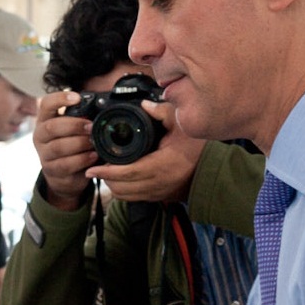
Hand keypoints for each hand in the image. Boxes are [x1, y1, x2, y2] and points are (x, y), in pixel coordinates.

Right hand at [31, 92, 97, 208]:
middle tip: (91, 127)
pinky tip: (93, 156)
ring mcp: (44, 155)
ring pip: (58, 147)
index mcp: (45, 120)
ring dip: (79, 144)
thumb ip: (81, 118)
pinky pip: (66, 164)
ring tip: (94, 143)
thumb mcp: (72, 129)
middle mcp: (40, 136)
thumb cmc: (71, 144)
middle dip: (74, 125)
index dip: (60, 99)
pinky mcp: (52, 171)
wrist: (63, 174)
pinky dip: (82, 159)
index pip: (46, 104)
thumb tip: (103, 106)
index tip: (77, 98)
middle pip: (52, 127)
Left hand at [88, 101, 204, 203]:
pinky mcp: (158, 198)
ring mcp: (157, 193)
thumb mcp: (182, 125)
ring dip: (112, 186)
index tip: (93, 168)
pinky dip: (122, 191)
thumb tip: (144, 105)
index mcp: (161, 166)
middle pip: (122, 187)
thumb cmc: (198, 148)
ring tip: (104, 172)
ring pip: (125, 196)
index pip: (127, 173)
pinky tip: (118, 180)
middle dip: (105, 178)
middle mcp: (157, 183)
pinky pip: (134, 199)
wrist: (212, 170)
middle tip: (94, 167)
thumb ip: (162, 113)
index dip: (107, 171)